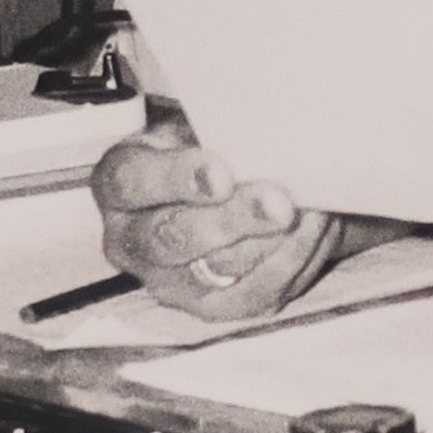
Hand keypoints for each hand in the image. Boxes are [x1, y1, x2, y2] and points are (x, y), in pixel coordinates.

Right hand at [90, 102, 339, 319]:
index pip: (132, 182)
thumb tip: (260, 139)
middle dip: (233, 219)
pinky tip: (314, 231)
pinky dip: (291, 261)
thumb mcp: (198, 124)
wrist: (226, 186)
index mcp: (117, 183)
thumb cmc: (209, 145)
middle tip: (280, 204)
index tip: (223, 173)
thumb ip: (215, 131)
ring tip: (310, 210)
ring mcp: (167, 282)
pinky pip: (253, 294)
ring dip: (271, 240)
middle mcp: (129, 241)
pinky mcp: (209, 308)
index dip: (177, 179)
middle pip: (172, 238)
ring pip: (217, 269)